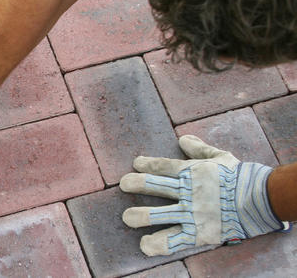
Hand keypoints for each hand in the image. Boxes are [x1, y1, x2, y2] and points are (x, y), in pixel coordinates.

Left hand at [120, 135, 285, 255]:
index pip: (163, 166)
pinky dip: (157, 244)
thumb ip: (200, 148)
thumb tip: (182, 138)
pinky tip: (144, 245)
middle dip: (136, 184)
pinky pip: (173, 240)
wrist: (259, 199)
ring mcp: (190, 213)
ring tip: (127, 217)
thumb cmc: (240, 176)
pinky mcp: (197, 233)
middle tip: (123, 184)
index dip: (148, 164)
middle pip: (154, 186)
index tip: (136, 164)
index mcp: (191, 172)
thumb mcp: (221, 157)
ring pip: (158, 214)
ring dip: (139, 216)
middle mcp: (187, 192)